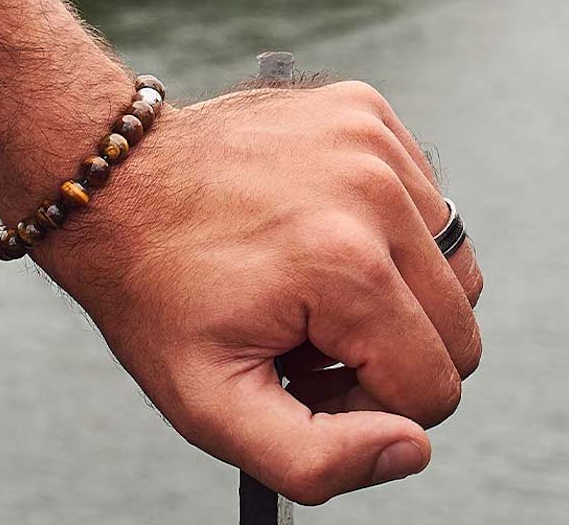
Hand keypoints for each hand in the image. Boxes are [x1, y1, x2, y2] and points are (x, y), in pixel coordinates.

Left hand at [37, 79, 482, 505]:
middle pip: (456, 329)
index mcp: (344, 265)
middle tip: (301, 331)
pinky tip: (315, 227)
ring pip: (451, 267)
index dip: (365, 404)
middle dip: (386, 351)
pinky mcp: (363, 108)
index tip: (299, 372)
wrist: (112, 183)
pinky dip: (387, 229)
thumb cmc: (155, 294)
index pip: (433, 389)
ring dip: (393, 291)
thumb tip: (412, 445)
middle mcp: (371, 187)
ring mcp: (369, 136)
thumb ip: (317, 461)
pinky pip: (425, 203)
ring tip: (307, 281)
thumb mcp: (209, 405)